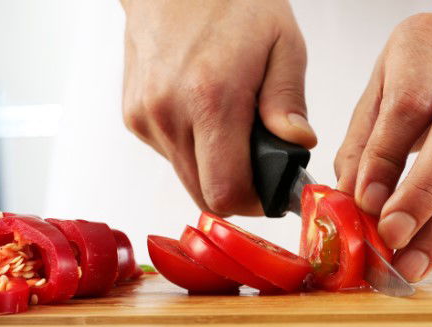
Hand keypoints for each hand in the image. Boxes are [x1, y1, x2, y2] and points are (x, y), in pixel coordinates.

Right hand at [121, 0, 315, 214]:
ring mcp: (146, 117)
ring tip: (233, 132)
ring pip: (186, 178)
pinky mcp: (134, 116)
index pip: (226, 192)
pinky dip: (193, 150)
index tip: (272, 192)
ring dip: (214, 169)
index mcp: (211, 99)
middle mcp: (169, 113)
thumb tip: (297, 145)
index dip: (255, 202)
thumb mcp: (282, 43)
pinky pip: (170, 156)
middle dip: (237, 189)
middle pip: (204, 195)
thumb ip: (288, 101)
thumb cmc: (230, 1)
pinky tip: (205, 117)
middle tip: (259, 166)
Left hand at [335, 10, 431, 281]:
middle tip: (392, 236)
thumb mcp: (382, 88)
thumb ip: (364, 142)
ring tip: (410, 262)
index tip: (364, 202)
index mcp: (431, 41)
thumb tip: (350, 201)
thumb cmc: (428, 70)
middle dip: (423, 194)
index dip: (385, 158)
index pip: (410, 103)